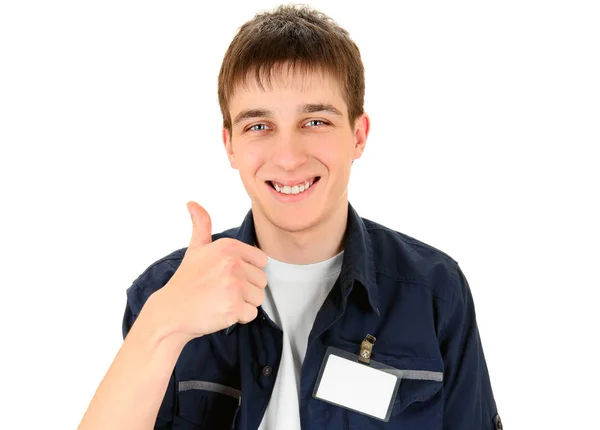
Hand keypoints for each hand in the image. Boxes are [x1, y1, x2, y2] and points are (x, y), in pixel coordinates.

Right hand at [148, 201, 267, 341]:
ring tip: (222, 300)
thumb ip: (201, 225)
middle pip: (262, 280)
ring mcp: (234, 286)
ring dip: (244, 303)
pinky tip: (221, 311)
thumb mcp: (195, 249)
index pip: (261, 260)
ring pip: (258, 298)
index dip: (248, 271)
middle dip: (246, 289)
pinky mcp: (234, 307)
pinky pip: (251, 314)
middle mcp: (233, 263)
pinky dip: (239, 317)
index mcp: (228, 247)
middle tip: (223, 291)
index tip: (229, 276)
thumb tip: (192, 203)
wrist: (171, 311)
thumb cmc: (186, 282)